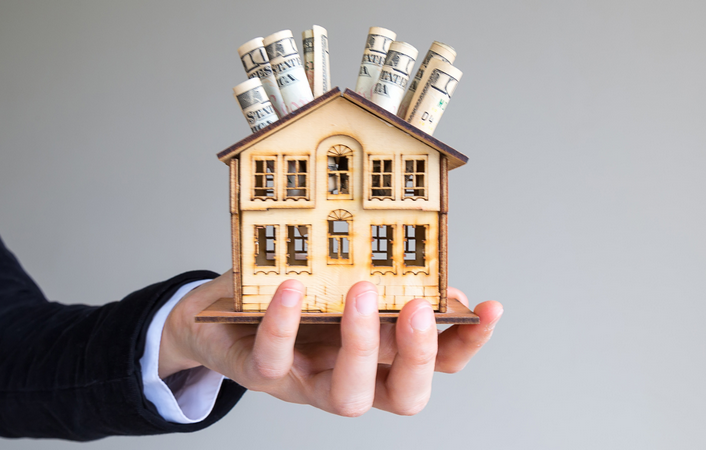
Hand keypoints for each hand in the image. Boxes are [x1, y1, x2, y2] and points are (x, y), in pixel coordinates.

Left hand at [160, 272, 502, 415]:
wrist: (216, 317)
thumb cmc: (287, 300)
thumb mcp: (337, 284)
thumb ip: (386, 285)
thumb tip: (438, 284)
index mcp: (379, 358)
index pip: (438, 363)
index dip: (467, 344)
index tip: (489, 308)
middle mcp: (351, 378)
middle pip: (405, 396)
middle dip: (420, 355)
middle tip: (420, 308)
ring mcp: (307, 384)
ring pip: (347, 396)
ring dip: (362, 345)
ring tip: (362, 292)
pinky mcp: (262, 375)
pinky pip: (275, 360)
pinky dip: (285, 323)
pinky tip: (293, 287)